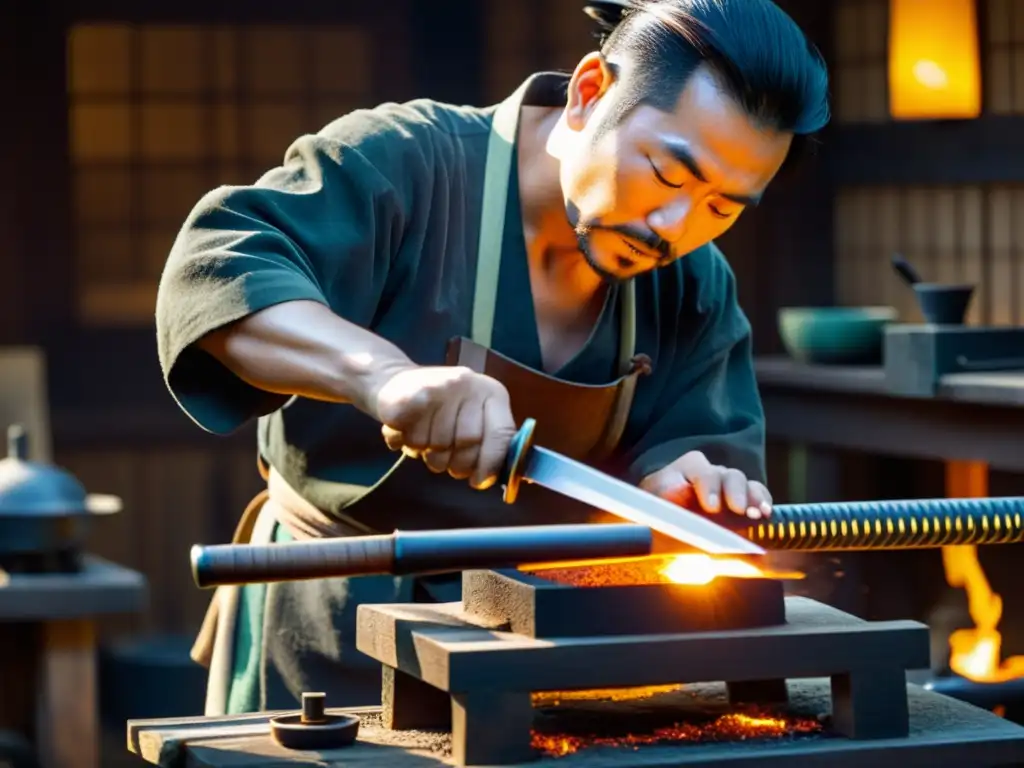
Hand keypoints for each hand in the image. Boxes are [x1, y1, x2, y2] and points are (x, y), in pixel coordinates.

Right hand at [371, 365, 516, 489]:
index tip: (478, 482)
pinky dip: (402, 443)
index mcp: (491, 393)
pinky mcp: (408, 392)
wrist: (396, 383)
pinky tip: (404, 433)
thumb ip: (487, 444)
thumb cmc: (441, 411)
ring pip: (435, 444)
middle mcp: (468, 384)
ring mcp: (438, 386)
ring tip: (423, 440)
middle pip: (467, 442)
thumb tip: (490, 478)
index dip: (490, 463)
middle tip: (445, 460)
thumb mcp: (472, 420)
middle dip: (454, 462)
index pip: (500, 435)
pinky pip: (408, 437)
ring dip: (426, 453)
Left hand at [639, 451, 771, 519]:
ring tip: (759, 514)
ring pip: (745, 484)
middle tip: (739, 510)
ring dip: (754, 499)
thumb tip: (658, 541)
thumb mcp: (655, 511)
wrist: (664, 511)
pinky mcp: (742, 498)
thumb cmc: (659, 510)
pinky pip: (757, 495)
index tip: (711, 506)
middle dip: (734, 492)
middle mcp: (710, 473)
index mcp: (686, 470)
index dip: (708, 487)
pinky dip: (763, 503)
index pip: (701, 472)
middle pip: (728, 475)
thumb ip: (660, 520)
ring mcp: (728, 484)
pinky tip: (767, 515)